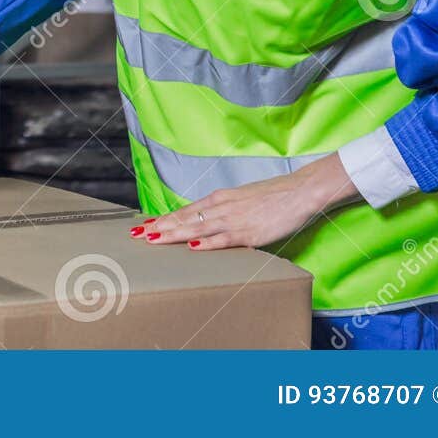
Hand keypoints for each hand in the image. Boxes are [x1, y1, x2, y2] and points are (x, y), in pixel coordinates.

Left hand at [131, 154, 358, 249]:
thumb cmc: (273, 196)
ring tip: (153, 239)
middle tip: (137, 235)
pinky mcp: (250, 232)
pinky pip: (224, 239)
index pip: (186, 211)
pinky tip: (192, 247)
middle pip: (185, 218)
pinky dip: (208, 243)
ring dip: (174, 234)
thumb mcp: (242, 200)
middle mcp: (222, 207)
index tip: (146, 225)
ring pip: (198, 228)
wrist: (299, 191)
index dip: (165, 219)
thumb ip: (225, 211)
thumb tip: (209, 224)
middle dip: (160, 227)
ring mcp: (235, 219)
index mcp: (219, 199)